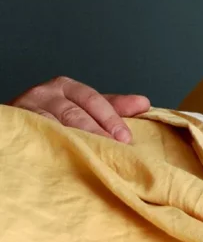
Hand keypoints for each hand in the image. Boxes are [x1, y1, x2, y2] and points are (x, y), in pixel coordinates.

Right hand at [8, 76, 150, 142]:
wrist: (18, 124)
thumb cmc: (54, 115)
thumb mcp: (84, 108)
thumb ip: (112, 107)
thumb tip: (144, 103)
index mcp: (66, 87)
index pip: (93, 99)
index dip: (111, 118)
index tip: (126, 137)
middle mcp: (46, 93)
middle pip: (75, 112)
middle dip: (98, 131)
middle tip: (116, 148)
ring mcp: (29, 108)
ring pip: (56, 125)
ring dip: (78, 141)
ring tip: (96, 155)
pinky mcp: (19, 125)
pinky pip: (38, 135)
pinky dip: (54, 145)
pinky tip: (68, 155)